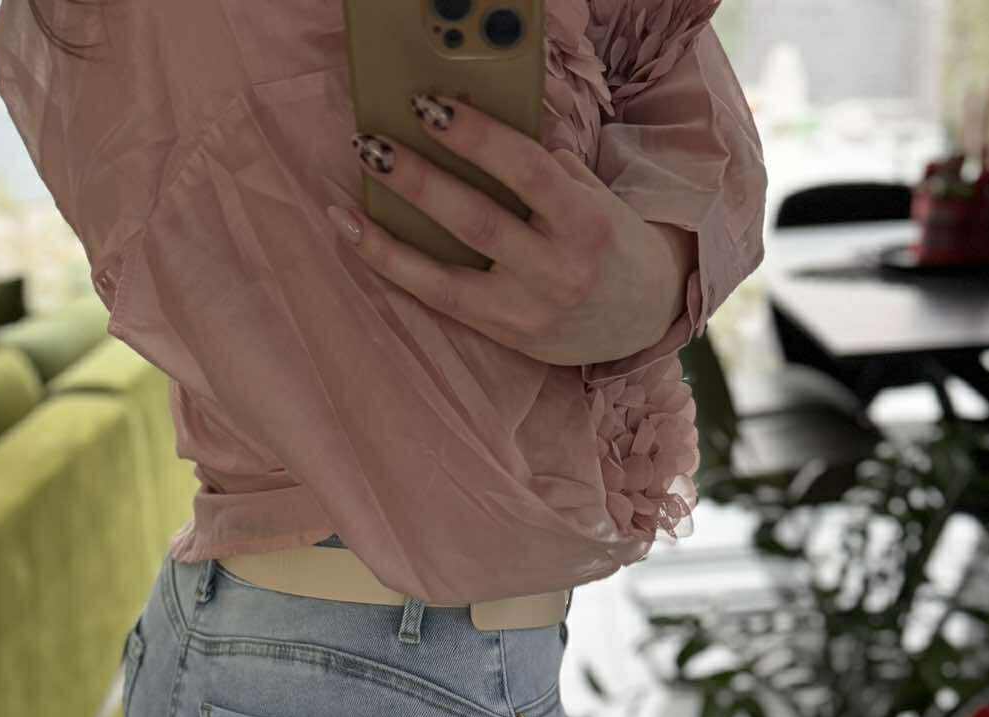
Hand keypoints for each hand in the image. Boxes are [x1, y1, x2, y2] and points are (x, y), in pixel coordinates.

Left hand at [328, 93, 695, 369]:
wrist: (643, 316)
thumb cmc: (609, 241)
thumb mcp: (593, 197)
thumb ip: (546, 171)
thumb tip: (474, 134)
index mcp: (586, 224)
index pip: (525, 171)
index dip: (477, 138)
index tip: (431, 107)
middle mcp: (556, 273)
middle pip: (477, 222)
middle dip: (419, 181)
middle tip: (373, 145)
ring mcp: (528, 313)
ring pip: (445, 278)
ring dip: (389, 240)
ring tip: (345, 205)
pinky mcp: (506, 337)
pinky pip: (440, 302)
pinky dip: (395, 270)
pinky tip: (359, 240)